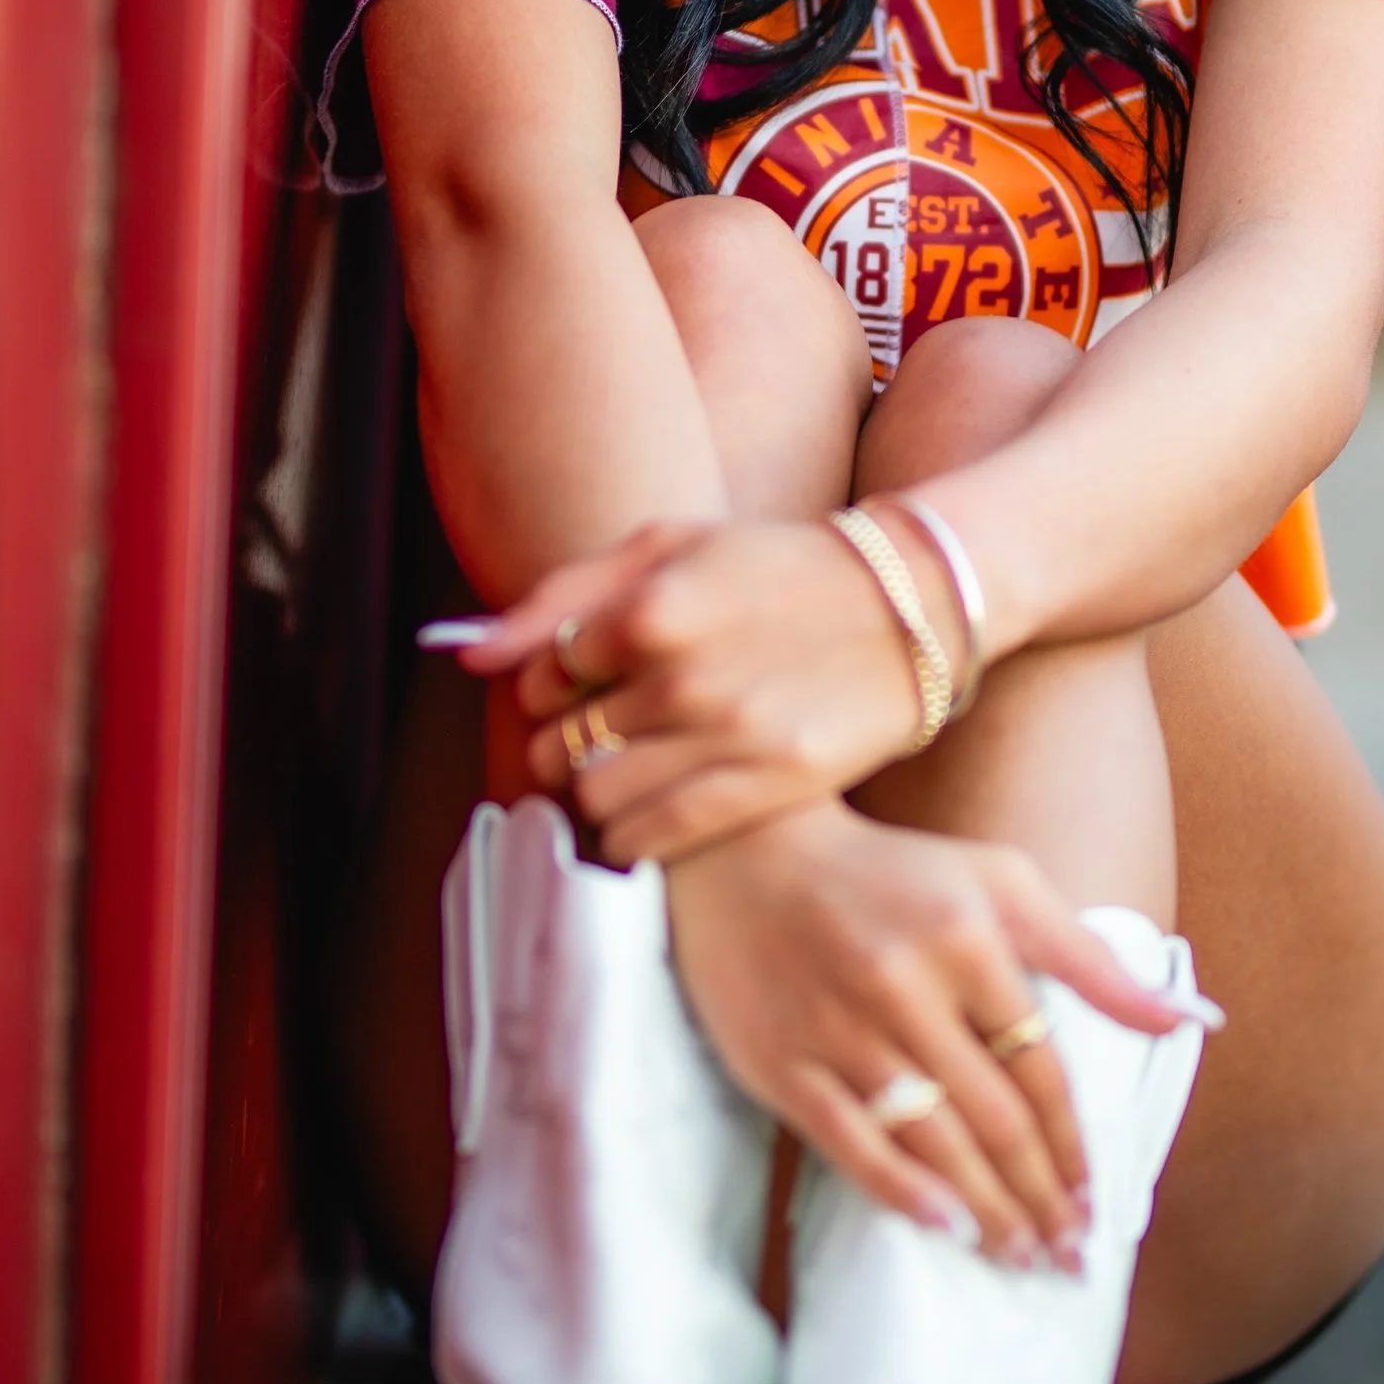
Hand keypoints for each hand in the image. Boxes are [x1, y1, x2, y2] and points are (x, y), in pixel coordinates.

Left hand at [467, 514, 955, 863]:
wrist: (912, 603)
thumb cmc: (777, 566)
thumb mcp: (673, 543)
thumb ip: (564, 593)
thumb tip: (472, 653)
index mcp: (652, 607)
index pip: (542, 674)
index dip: (550, 682)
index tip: (581, 681)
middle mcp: (683, 676)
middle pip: (558, 745)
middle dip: (561, 743)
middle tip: (596, 733)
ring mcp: (727, 737)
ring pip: (595, 799)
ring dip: (592, 794)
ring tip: (623, 771)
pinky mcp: (767, 788)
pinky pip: (652, 840)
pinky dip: (630, 835)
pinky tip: (648, 810)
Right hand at [661, 800, 1216, 1264]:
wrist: (745, 849)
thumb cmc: (890, 871)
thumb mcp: (1000, 883)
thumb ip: (1090, 959)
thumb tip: (1186, 1021)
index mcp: (969, 939)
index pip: (1040, 1069)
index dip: (1073, 1146)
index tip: (1095, 1204)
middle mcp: (907, 987)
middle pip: (993, 1120)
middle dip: (1039, 1197)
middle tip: (1068, 1258)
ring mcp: (840, 1029)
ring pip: (931, 1142)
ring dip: (986, 1211)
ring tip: (1021, 1256)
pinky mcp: (782, 1061)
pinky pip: (850, 1143)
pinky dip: (901, 1192)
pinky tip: (945, 1229)